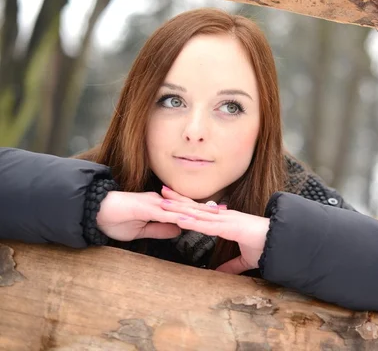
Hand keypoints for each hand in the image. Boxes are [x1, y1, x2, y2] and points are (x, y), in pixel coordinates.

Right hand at [96, 190, 218, 241]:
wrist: (94, 212)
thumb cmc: (115, 220)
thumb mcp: (141, 230)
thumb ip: (160, 229)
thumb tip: (179, 231)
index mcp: (161, 207)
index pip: (185, 210)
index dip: (202, 211)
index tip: (219, 213)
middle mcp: (160, 203)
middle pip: (188, 206)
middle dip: (207, 209)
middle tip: (227, 210)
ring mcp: (154, 204)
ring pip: (180, 208)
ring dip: (198, 211)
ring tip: (215, 214)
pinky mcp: (145, 209)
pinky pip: (165, 214)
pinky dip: (178, 217)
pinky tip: (190, 220)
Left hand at [160, 197, 268, 274]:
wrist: (282, 242)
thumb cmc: (267, 246)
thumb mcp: (245, 260)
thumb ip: (232, 266)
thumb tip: (218, 274)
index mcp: (227, 221)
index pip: (202, 212)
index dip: (186, 205)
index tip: (171, 200)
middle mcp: (225, 217)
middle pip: (196, 207)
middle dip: (178, 200)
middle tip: (160, 192)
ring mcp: (227, 220)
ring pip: (199, 214)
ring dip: (180, 208)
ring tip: (163, 203)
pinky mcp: (231, 227)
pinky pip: (208, 225)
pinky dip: (193, 222)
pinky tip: (180, 218)